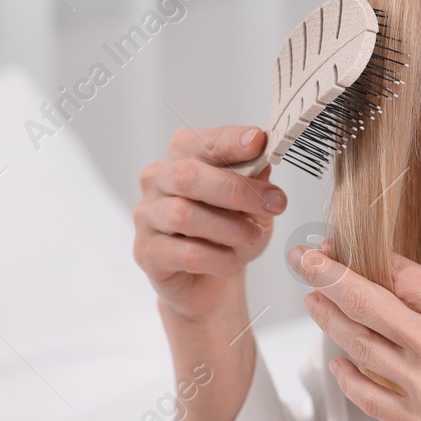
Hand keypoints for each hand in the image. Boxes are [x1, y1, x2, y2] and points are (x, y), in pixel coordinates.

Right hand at [133, 124, 287, 322]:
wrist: (212, 279)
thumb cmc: (229, 231)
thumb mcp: (252, 202)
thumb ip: (255, 179)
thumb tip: (263, 161)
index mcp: (181, 156)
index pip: (200, 141)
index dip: (230, 141)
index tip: (258, 143)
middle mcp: (157, 180)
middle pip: (187, 176)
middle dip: (236, 189)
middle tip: (273, 203)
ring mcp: (147, 216)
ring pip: (183, 215)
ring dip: (229, 227)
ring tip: (252, 235)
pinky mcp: (147, 253)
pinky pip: (183, 253)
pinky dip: (215, 257)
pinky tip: (230, 260)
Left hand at [289, 242, 420, 420]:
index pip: (406, 275)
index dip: (387, 265)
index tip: (378, 260)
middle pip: (364, 299)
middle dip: (327, 273)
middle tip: (305, 259)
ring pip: (358, 342)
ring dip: (328, 317)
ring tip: (311, 299)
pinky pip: (369, 394)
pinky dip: (348, 376)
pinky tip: (338, 364)